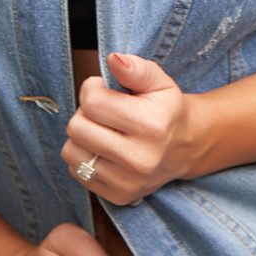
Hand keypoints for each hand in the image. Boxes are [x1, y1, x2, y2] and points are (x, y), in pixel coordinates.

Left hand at [62, 52, 196, 204]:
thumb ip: (136, 68)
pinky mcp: (118, 196)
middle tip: (103, 112)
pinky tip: (104, 151)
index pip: (92, 102)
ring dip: (81, 137)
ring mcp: (128, 182)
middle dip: (84, 114)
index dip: (92, 89)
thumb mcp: (159, 81)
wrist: (185, 146)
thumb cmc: (166, 110)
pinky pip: (76, 173)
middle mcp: (139, 159)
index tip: (103, 89)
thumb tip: (114, 59)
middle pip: (77, 128)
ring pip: (71, 152)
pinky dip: (85, 158)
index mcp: (150, 125)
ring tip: (102, 131)